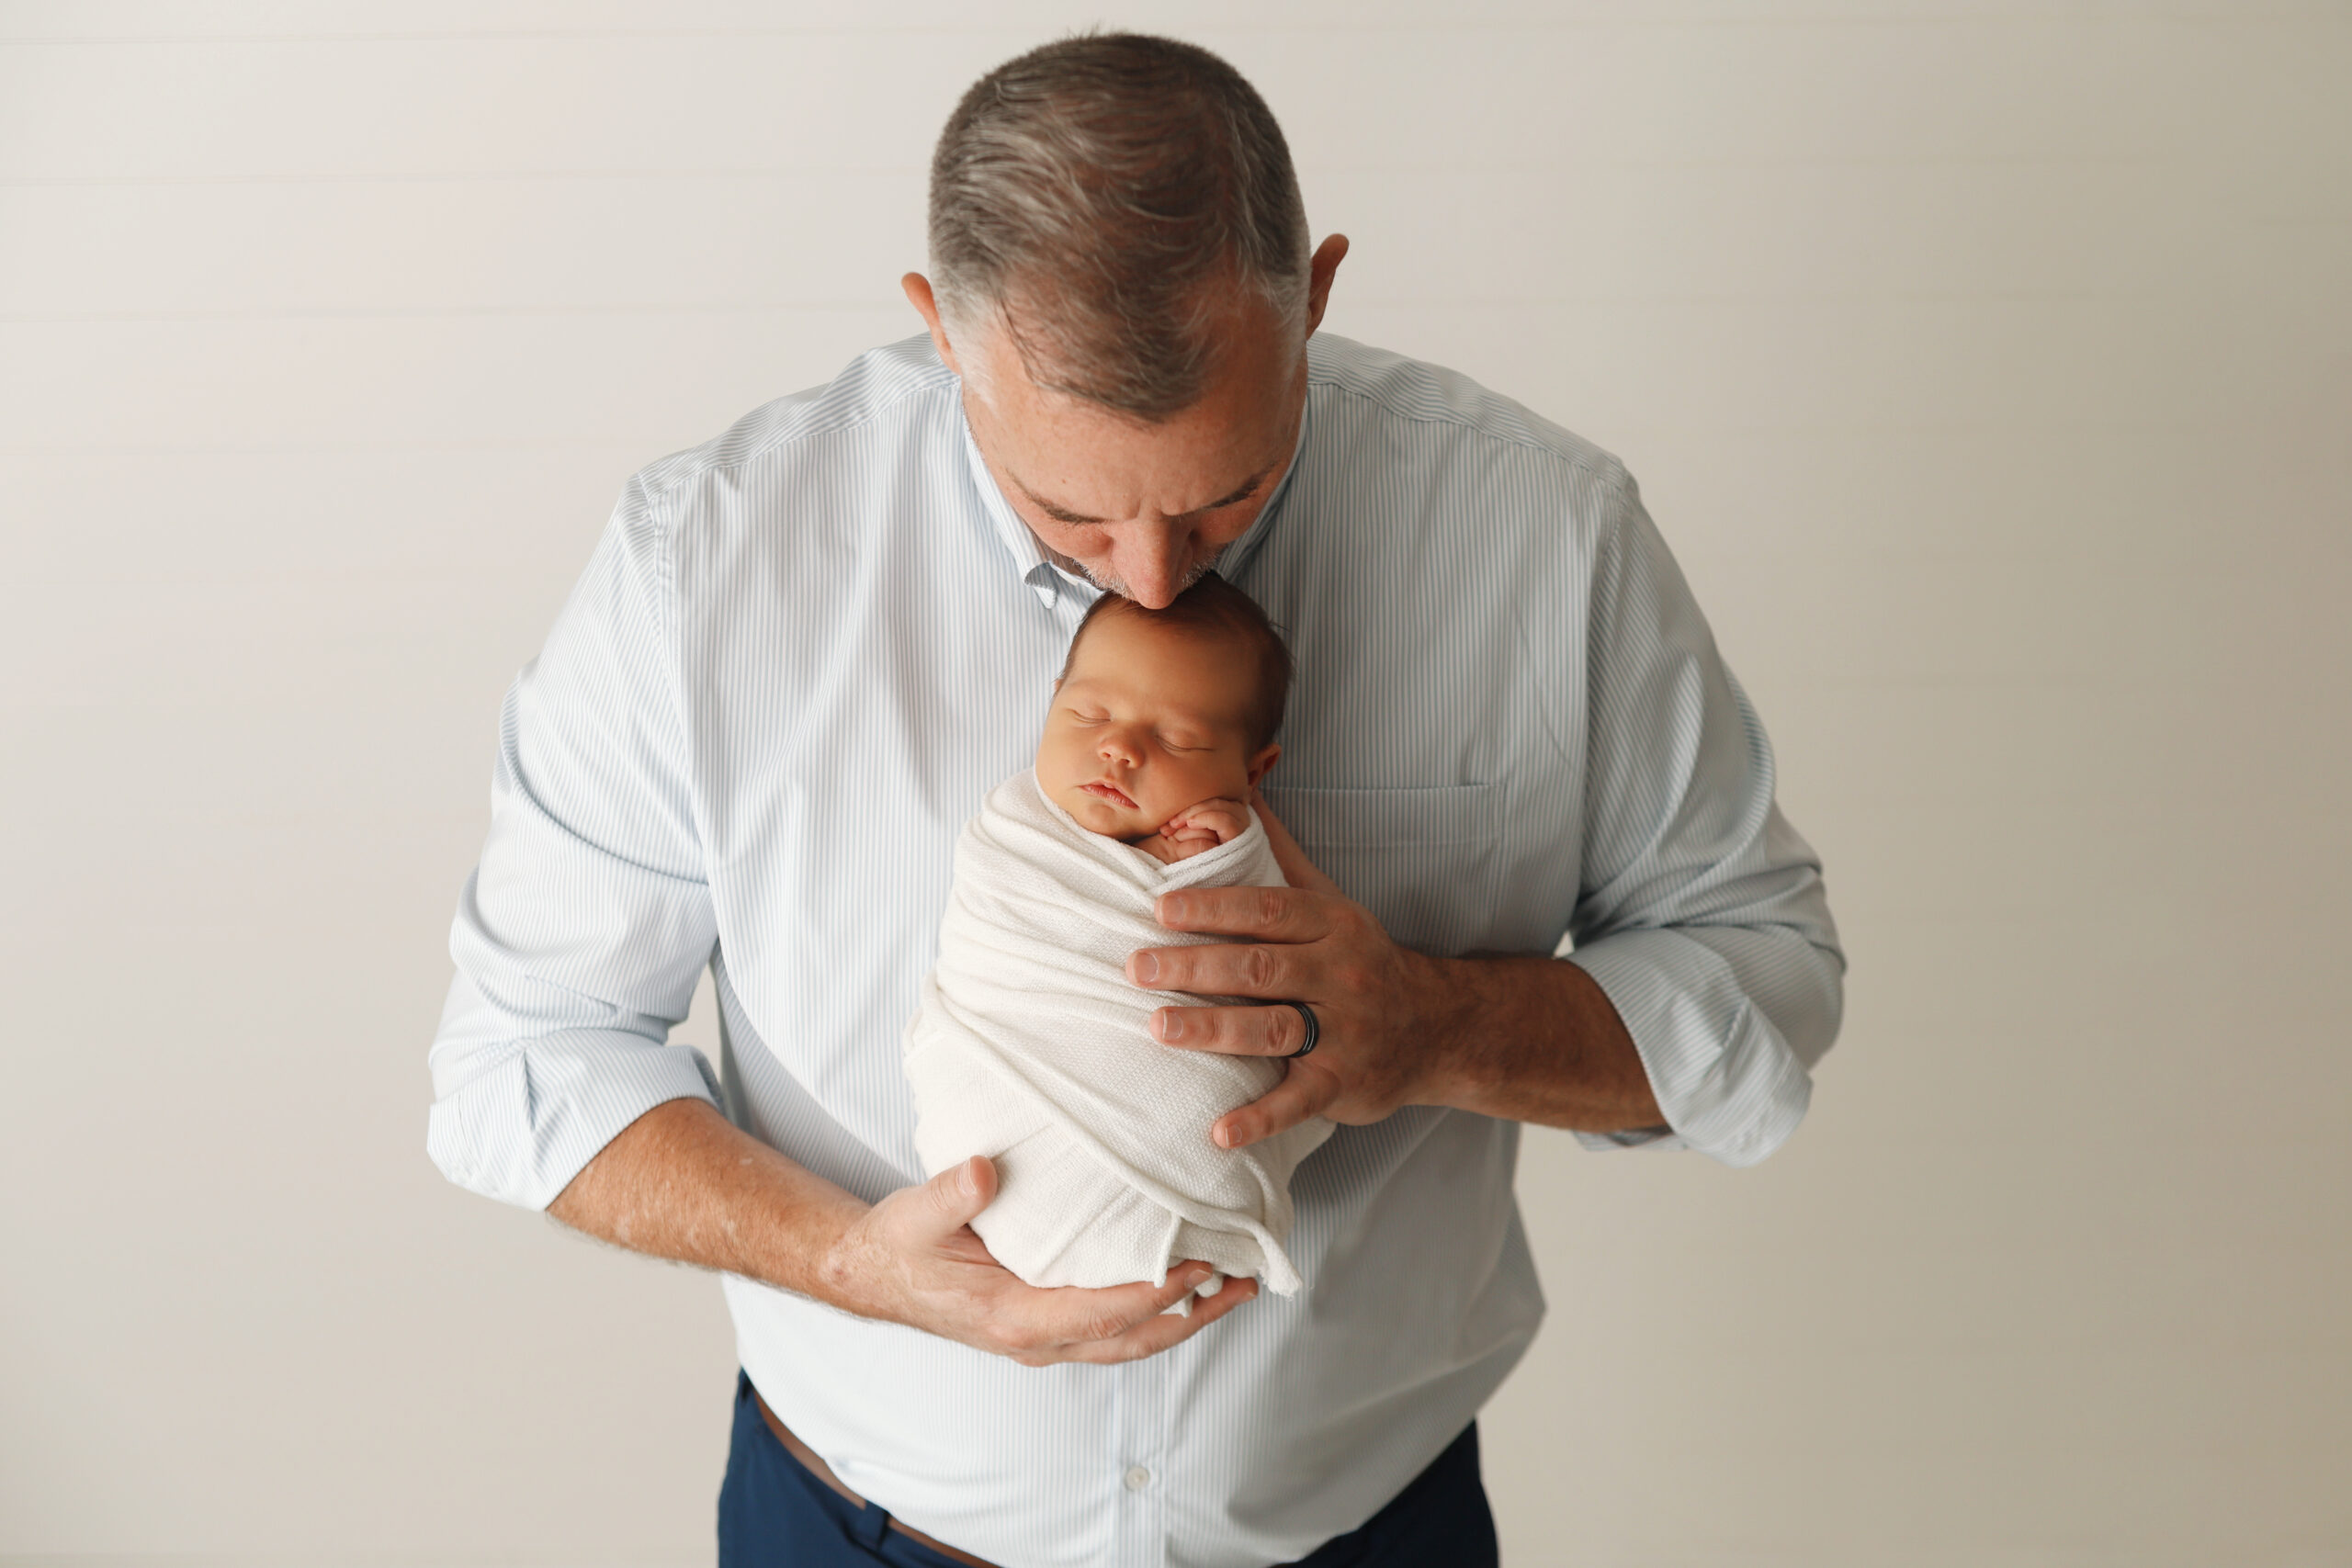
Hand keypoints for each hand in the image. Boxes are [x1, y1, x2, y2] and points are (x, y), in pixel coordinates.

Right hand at [818, 1155, 1256, 1364]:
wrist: (873, 1274)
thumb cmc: (899, 1246)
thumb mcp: (913, 1215)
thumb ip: (949, 1195)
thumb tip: (982, 1170)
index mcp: (1015, 1318)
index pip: (1104, 1311)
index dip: (1157, 1291)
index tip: (1200, 1263)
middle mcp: (1039, 1339)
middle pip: (1135, 1338)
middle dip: (1193, 1314)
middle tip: (1245, 1283)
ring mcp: (1046, 1337)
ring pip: (1131, 1339)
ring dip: (1185, 1317)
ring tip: (1235, 1287)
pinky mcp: (1049, 1323)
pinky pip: (1115, 1326)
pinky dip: (1157, 1311)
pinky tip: (1184, 1284)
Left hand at [1125, 788, 1461, 1150]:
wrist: (1435, 1027)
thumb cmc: (1361, 957)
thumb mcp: (1329, 899)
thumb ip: (1279, 851)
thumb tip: (1241, 786)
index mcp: (1331, 925)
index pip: (1266, 911)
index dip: (1212, 907)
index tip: (1158, 908)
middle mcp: (1339, 975)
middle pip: (1260, 969)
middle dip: (1194, 967)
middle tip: (1135, 967)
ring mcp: (1343, 1032)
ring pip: (1271, 1030)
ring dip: (1212, 1031)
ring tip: (1157, 1027)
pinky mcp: (1342, 1084)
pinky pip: (1297, 1102)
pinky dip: (1258, 1119)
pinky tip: (1218, 1132)